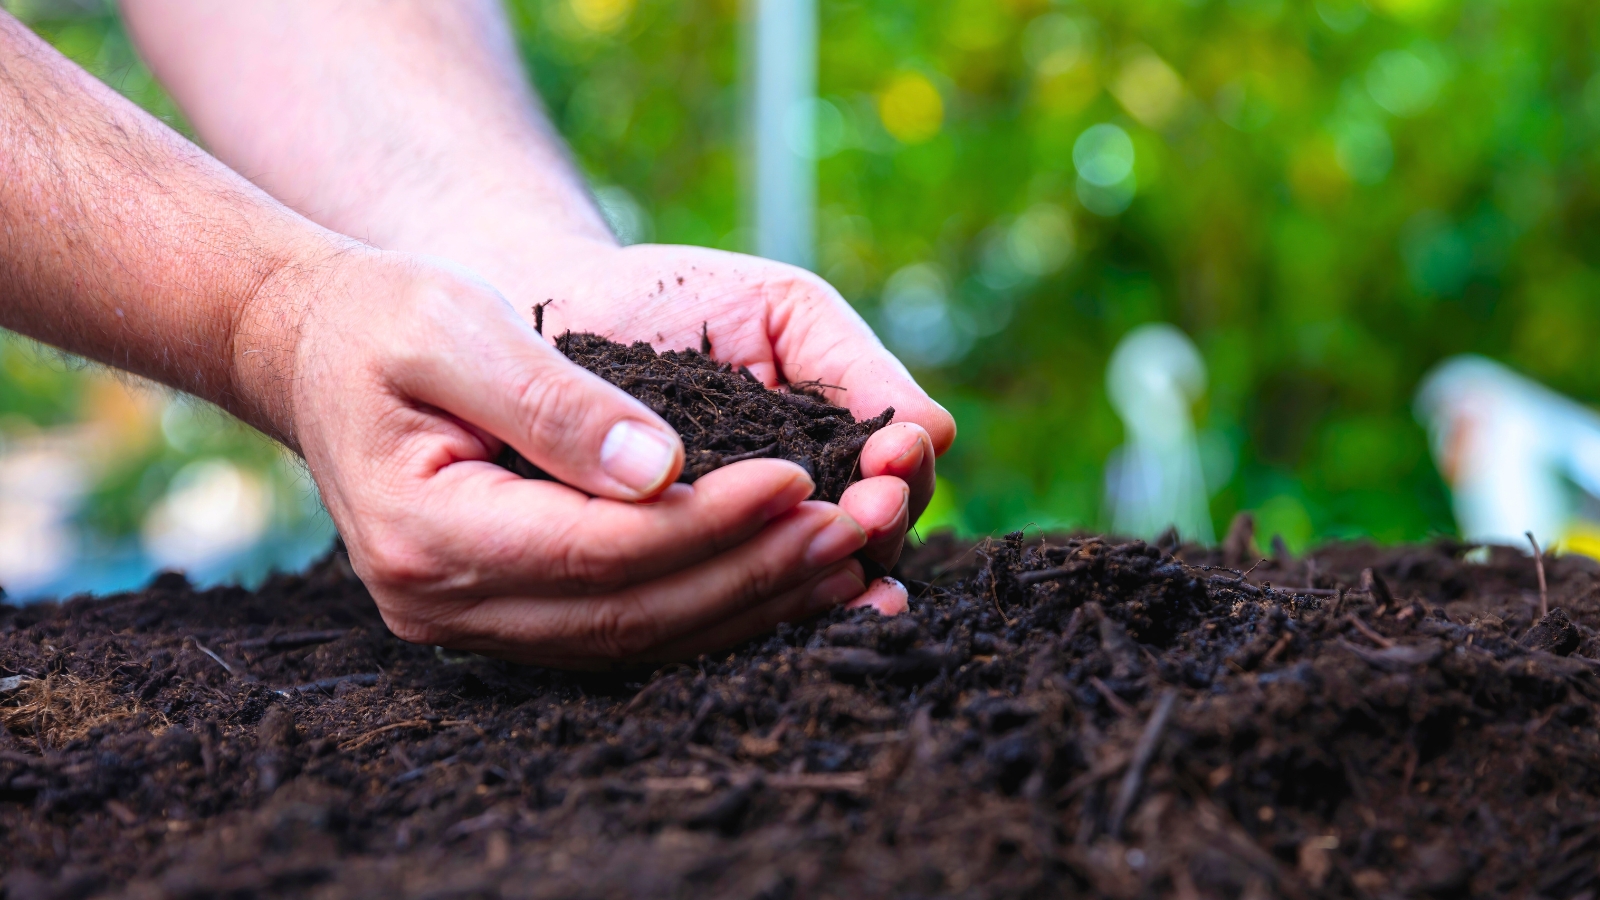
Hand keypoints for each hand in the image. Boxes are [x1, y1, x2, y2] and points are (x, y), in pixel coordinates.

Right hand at [249, 247, 882, 666]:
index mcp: (425, 531)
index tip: (798, 480)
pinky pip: (623, 631)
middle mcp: (444, 602)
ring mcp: (473, 623)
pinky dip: (707, 608)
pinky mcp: (505, 617)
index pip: (597, 550)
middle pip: (628, 610)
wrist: (321, 350)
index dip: (708, 523)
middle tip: (849, 530)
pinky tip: (778, 578)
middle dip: (749, 573)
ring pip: (635, 638)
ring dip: (745, 603)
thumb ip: (553, 400)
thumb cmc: (386, 319)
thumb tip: (663, 468)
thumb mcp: (454, 327)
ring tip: (839, 559)